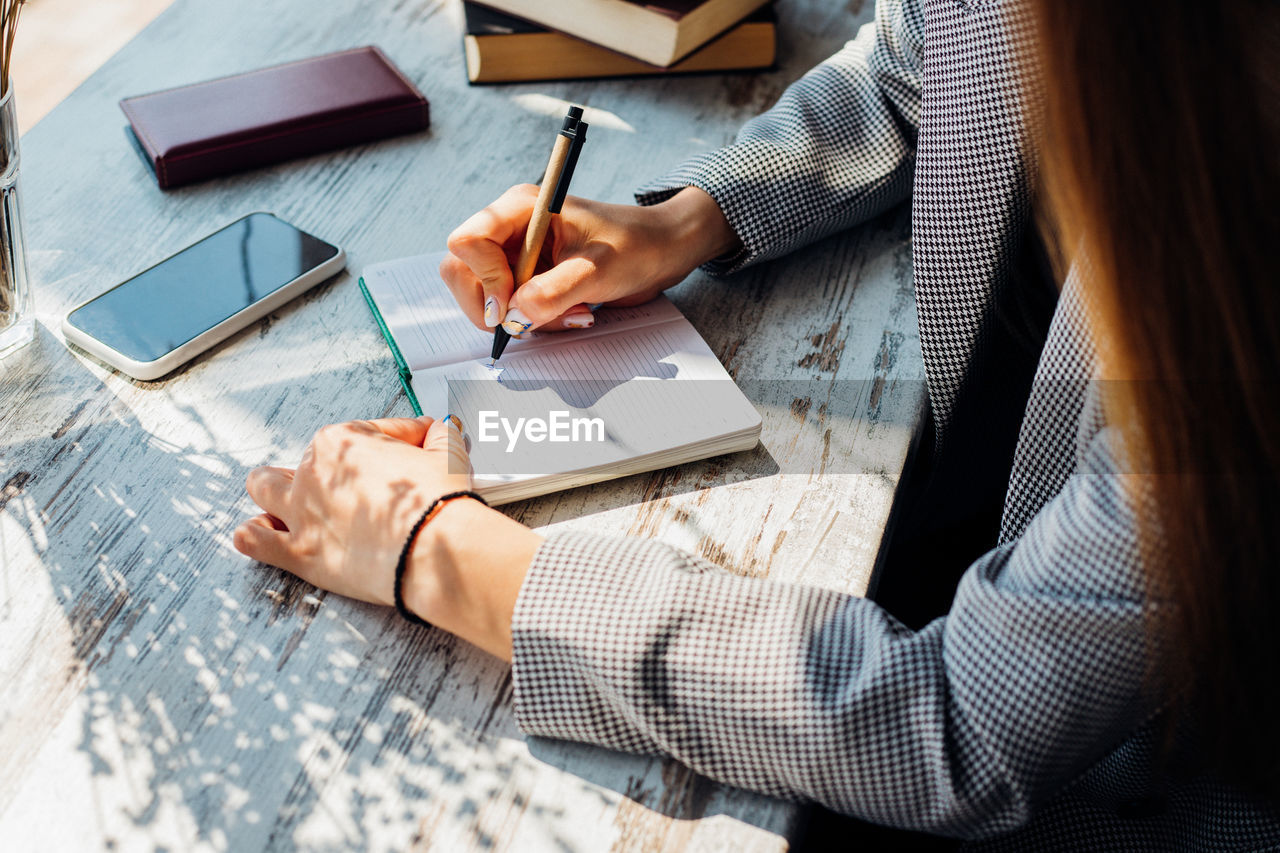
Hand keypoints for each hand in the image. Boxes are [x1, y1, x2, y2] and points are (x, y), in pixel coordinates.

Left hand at [234, 416, 541, 658]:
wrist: (434, 548)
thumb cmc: (437, 503)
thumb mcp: (448, 455)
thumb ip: (439, 437)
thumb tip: (441, 431)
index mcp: (343, 441)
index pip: (370, 431)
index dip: (399, 440)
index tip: (412, 450)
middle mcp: (313, 472)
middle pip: (313, 459)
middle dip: (334, 466)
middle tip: (361, 480)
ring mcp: (301, 512)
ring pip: (265, 489)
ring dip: (274, 490)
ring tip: (292, 498)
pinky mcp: (299, 553)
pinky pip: (256, 541)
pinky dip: (256, 536)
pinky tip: (263, 532)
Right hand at [440, 185, 738, 333]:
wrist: (662, 253)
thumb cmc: (636, 245)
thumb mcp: (597, 270)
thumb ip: (553, 292)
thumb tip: (514, 316)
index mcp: (519, 209)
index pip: (467, 241)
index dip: (483, 277)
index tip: (511, 303)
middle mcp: (509, 229)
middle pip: (461, 272)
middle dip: (494, 307)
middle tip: (532, 321)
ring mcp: (515, 256)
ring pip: (483, 297)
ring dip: (520, 319)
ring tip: (569, 315)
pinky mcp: (527, 279)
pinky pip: (509, 309)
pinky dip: (534, 322)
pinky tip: (572, 314)